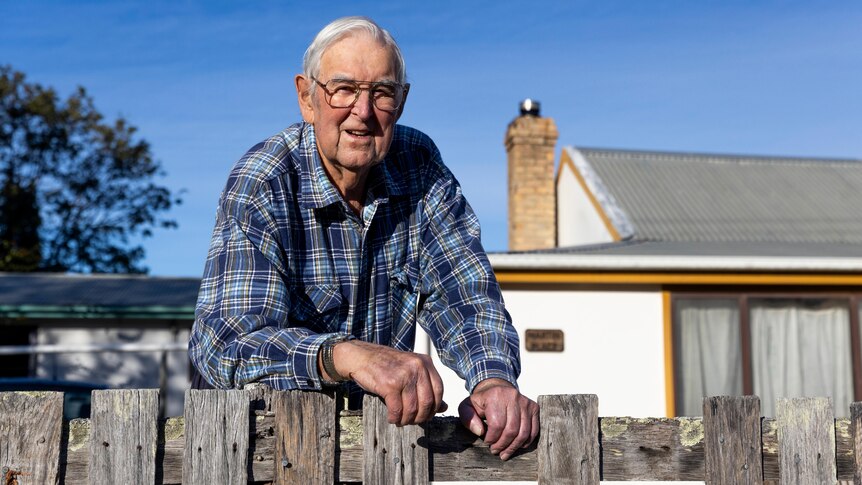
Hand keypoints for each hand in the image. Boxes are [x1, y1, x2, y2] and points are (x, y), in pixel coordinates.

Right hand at [331, 340, 446, 425]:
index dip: (434, 407)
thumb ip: (427, 386)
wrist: (361, 357)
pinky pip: (397, 410)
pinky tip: (392, 417)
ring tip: (401, 420)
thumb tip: (444, 407)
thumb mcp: (410, 370)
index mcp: (425, 362)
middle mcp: (417, 366)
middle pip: (427, 402)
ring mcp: (403, 375)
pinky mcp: (389, 385)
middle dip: (421, 417)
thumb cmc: (386, 365)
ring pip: (412, 408)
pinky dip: (395, 418)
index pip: (439, 390)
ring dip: (407, 420)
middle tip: (413, 421)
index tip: (427, 414)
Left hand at [458, 378, 538, 460]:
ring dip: (514, 446)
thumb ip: (468, 419)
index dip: (492, 438)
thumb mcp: (467, 406)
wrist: (497, 389)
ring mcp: (525, 402)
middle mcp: (513, 396)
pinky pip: (534, 430)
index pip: (497, 424)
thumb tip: (480, 432)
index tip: (487, 443)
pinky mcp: (534, 407)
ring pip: (523, 432)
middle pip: (511, 430)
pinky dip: (526, 441)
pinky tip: (517, 445)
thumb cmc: (482, 401)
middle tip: (496, 451)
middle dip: (503, 445)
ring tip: (505, 453)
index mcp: (495, 395)